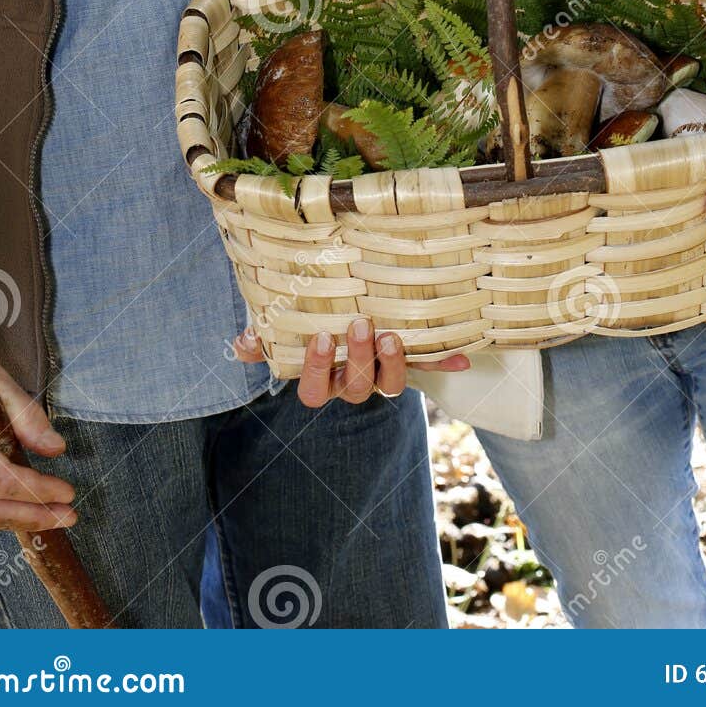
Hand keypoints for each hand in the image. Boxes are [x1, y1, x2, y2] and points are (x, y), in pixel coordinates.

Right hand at [233, 320, 470, 407]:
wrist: (344, 316)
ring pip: (390, 384)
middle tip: (361, 324)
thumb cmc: (305, 324)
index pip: (313, 390)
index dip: (317, 369)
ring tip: (392, 334)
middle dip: (358, 359)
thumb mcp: (280, 332)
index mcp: (321, 379)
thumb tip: (242, 345)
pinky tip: (463, 356)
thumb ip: (261, 338)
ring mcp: (381, 374)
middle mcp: (351, 383)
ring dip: (395, 363)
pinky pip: (428, 365)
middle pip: (355, 388)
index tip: (319, 337)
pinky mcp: (409, 360)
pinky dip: (444, 360)